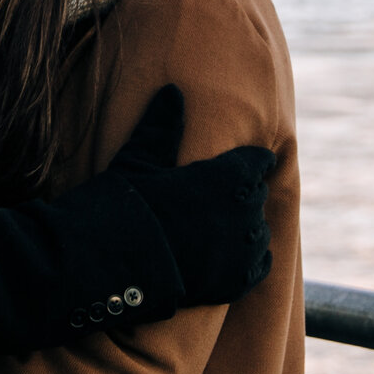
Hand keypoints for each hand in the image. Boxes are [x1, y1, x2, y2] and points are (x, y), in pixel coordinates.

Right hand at [106, 85, 275, 306]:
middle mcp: (241, 212)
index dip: (251, 160)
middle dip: (245, 192)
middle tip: (231, 192)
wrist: (114, 267)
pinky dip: (253, 260)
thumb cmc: (123, 206)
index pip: (256, 161)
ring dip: (249, 226)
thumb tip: (172, 90)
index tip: (250, 159)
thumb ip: (161, 124)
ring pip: (259, 232)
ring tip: (232, 226)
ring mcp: (240, 250)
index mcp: (226, 176)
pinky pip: (260, 266)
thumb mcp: (138, 158)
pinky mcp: (235, 282)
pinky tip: (241, 257)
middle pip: (257, 195)